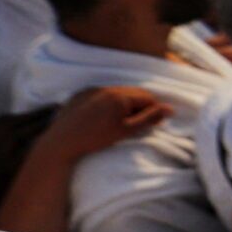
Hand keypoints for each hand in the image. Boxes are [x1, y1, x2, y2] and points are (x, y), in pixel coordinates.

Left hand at [38, 87, 171, 162]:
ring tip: (117, 121)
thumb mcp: (126, 131)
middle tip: (136, 123)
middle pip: (132, 93)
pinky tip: (100, 118)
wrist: (61, 143)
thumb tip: (170, 108)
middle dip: (138, 105)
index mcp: (120, 96)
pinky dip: (106, 103)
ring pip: (117, 93)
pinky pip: (100, 94)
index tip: (151, 124)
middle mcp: (106, 88)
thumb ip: (149, 118)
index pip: (147, 97)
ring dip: (123, 103)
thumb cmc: (95, 139)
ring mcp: (92, 89)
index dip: (153, 110)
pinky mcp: (80, 94)